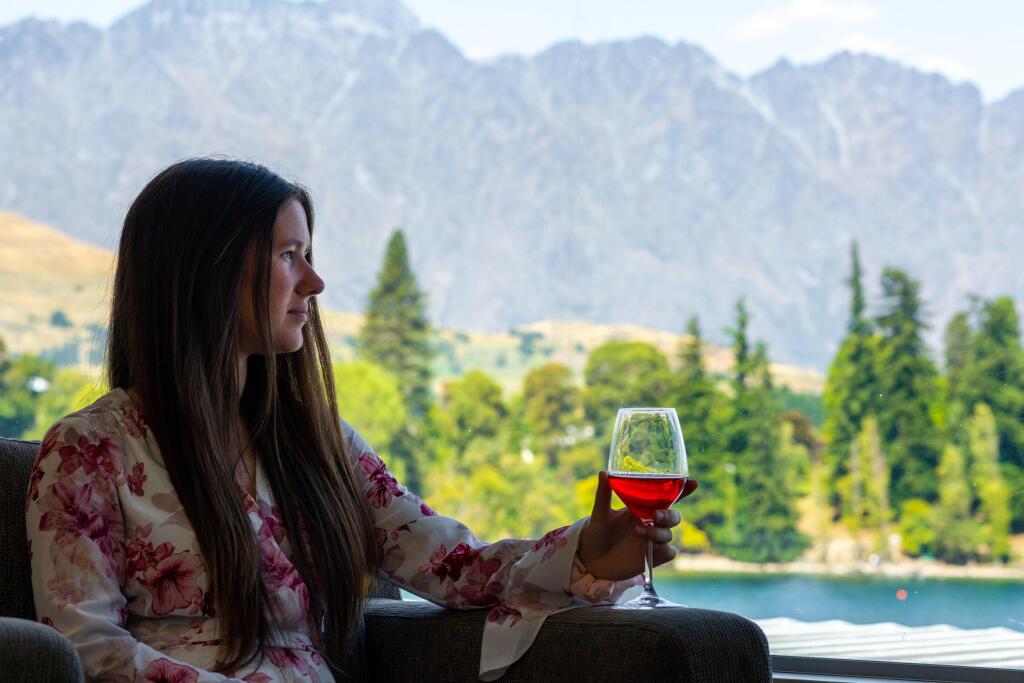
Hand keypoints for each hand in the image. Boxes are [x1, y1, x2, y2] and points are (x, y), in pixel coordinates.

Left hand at [577, 471, 697, 581]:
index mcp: (642, 507)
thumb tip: (604, 473)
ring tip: (638, 532)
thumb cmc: (596, 532)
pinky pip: (669, 552)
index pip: (666, 497)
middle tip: (655, 515)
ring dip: (657, 532)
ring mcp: (653, 540)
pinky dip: (663, 549)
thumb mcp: (600, 512)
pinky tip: (650, 548)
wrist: (591, 559)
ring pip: (669, 533)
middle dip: (669, 514)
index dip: (682, 490)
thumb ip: (603, 494)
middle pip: (673, 516)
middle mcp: (651, 522)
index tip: (692, 482)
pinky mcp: (653, 557)